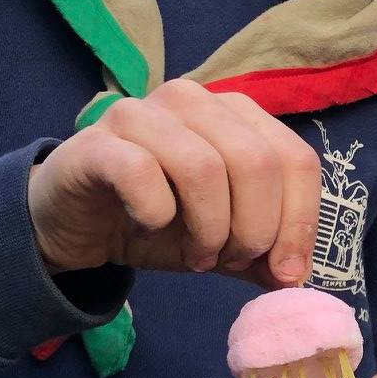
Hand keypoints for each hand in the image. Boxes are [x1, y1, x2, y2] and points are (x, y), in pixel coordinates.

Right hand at [27, 80, 319, 285]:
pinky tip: (149, 229)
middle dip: (255, 229)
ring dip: (208, 229)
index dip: (300, 222)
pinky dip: (156, 216)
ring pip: (204, 167)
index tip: (284, 273)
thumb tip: (296, 276)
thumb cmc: (156, 221)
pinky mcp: (97, 142)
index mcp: (234, 114)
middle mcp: (192, 101)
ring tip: (196, 256)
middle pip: (257, 161)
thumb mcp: (222, 241)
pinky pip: (142, 174)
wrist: (76, 224)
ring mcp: (142, 114)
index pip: (295, 158)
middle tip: (230, 262)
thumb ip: (263, 253)